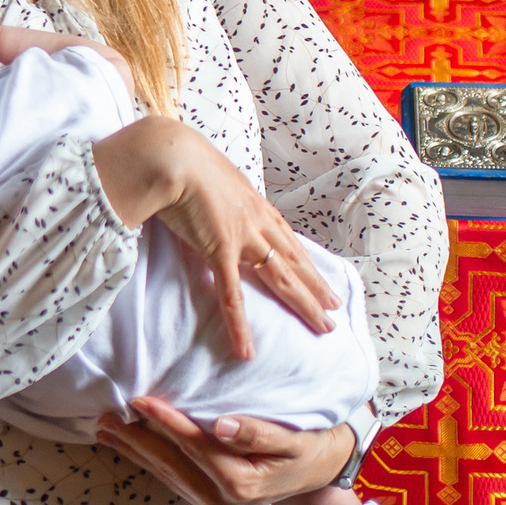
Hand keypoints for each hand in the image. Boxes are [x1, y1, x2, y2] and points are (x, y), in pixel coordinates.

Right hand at [91, 118, 338, 358]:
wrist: (170, 155)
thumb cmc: (181, 157)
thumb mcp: (207, 174)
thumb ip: (212, 192)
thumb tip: (206, 198)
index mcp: (253, 202)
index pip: (286, 238)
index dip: (305, 259)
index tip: (320, 275)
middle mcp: (257, 221)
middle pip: (295, 260)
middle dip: (317, 286)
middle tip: (334, 308)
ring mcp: (243, 237)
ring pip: (282, 278)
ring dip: (304, 303)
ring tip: (323, 325)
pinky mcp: (221, 251)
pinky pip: (232, 296)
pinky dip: (240, 325)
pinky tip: (247, 349)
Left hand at [95, 398, 354, 504]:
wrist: (319, 472)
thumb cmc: (307, 447)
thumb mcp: (292, 439)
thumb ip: (259, 433)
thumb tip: (222, 426)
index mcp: (243, 482)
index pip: (195, 447)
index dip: (167, 423)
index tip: (140, 400)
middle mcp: (224, 501)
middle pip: (172, 465)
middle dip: (137, 441)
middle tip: (105, 418)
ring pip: (167, 474)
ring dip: (135, 451)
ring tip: (106, 430)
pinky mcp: (209, 501)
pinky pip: (173, 478)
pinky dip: (149, 460)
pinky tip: (130, 445)